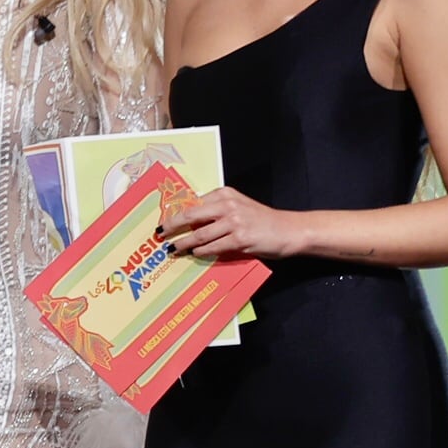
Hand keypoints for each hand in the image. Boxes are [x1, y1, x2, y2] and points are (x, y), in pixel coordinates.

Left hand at [155, 183, 298, 262]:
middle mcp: (227, 204)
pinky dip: (201, 251)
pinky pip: (213, 247)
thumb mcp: (238, 207)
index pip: (192, 203)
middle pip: (190, 215)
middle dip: (171, 226)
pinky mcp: (240, 239)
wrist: (289, 230)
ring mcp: (234, 221)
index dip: (175, 213)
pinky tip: (194, 254)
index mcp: (224, 194)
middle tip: (158, 234)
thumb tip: (189, 223)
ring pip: (199, 234)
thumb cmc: (262, 220)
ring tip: (173, 249)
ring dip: (183, 243)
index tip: (162, 221)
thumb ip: (216, 211)